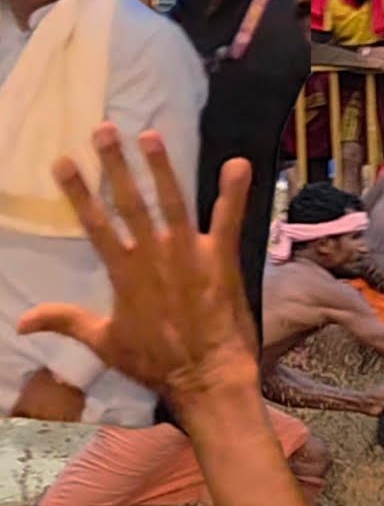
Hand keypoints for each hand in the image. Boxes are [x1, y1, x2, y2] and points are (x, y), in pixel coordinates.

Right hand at [16, 124, 259, 410]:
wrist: (205, 376)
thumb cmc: (155, 361)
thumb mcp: (104, 342)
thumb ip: (65, 321)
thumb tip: (21, 320)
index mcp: (123, 273)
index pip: (95, 225)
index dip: (78, 192)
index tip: (63, 160)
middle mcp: (153, 257)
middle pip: (130, 204)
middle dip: (116, 165)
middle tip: (104, 129)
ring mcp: (188, 255)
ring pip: (172, 203)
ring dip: (162, 169)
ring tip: (150, 136)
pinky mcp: (220, 260)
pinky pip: (228, 221)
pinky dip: (234, 193)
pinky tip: (239, 164)